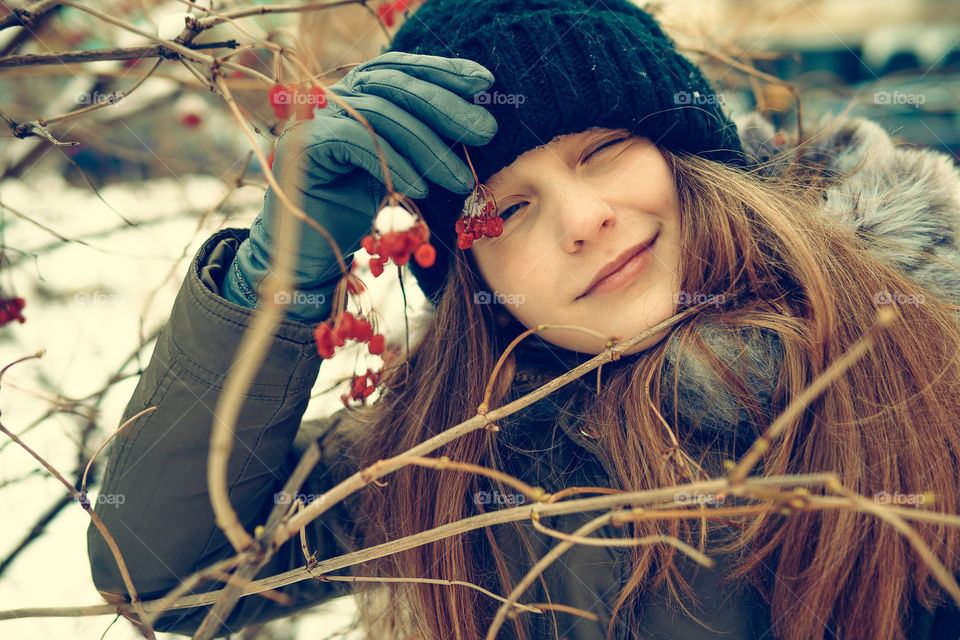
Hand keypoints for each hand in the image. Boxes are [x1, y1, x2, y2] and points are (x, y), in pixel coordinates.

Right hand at [221, 51, 497, 321]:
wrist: (314, 255)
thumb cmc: (364, 212)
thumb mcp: (405, 169)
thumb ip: (428, 140)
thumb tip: (478, 121)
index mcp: (360, 93)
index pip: (402, 69)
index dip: (443, 71)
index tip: (485, 84)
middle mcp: (335, 97)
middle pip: (394, 86)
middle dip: (445, 106)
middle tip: (486, 131)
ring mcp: (315, 118)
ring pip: (379, 114)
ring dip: (428, 146)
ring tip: (461, 179)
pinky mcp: (302, 145)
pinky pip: (355, 142)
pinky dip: (393, 164)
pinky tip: (422, 190)